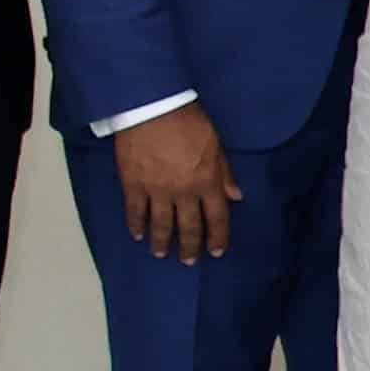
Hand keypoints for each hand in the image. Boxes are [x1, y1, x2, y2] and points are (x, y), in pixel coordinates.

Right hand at [108, 105, 238, 260]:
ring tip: (161, 254)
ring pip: (161, 225)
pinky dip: (137, 225)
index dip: (218, 237)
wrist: (154, 108)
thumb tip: (236, 196)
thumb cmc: (190, 122)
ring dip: (162, 242)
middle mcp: (184, 192)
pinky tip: (138, 235)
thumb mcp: (216, 145)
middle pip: (189, 227)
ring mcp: (157, 191)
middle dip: (190, 247)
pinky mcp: (133, 185)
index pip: (217, 217)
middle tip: (189, 261)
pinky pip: (135, 212)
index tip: (216, 252)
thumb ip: (225, 174)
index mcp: (207, 182)